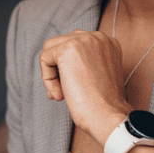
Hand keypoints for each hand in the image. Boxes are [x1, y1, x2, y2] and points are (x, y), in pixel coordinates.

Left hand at [39, 30, 129, 144]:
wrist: (108, 116)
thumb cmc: (103, 104)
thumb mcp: (97, 76)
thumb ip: (82, 63)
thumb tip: (55, 65)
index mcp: (108, 43)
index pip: (76, 45)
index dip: (69, 68)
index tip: (73, 88)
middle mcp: (98, 36)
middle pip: (62, 43)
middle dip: (58, 69)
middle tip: (63, 93)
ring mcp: (83, 40)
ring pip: (50, 49)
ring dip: (51, 74)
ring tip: (61, 94)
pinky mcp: (67, 49)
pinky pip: (44, 59)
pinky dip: (47, 79)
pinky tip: (60, 95)